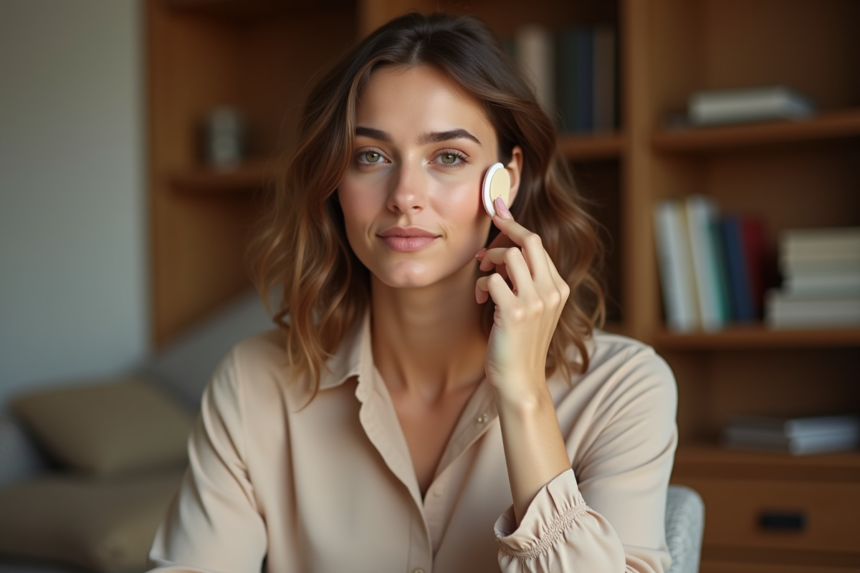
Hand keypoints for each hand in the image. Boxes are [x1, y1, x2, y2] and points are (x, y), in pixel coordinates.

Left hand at [475, 197, 570, 402]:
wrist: (520, 381)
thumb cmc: (519, 344)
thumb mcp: (531, 308)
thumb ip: (525, 281)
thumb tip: (505, 248)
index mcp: (558, 287)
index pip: (537, 244)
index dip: (514, 225)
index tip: (498, 210)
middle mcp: (551, 291)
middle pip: (529, 240)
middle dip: (503, 229)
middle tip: (485, 235)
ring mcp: (535, 302)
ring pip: (508, 255)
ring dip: (488, 262)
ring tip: (484, 282)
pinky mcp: (515, 312)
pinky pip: (492, 280)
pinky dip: (482, 285)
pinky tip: (482, 299)